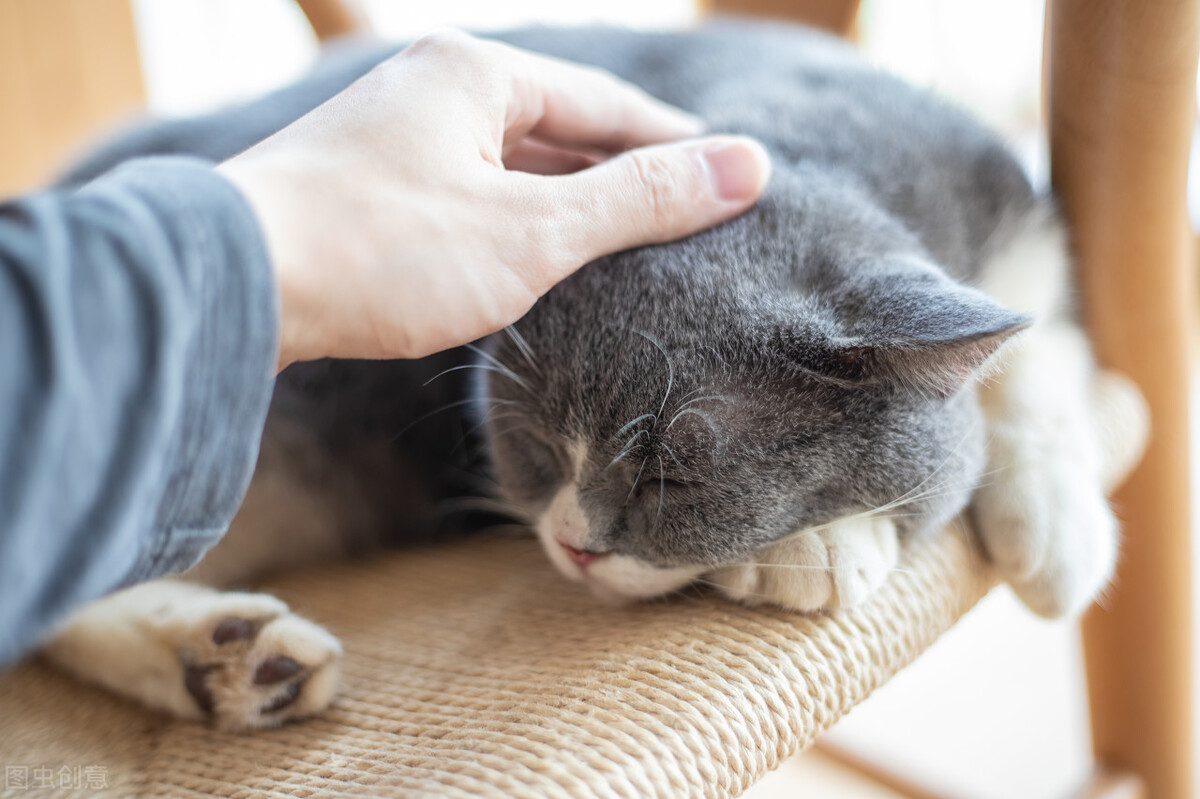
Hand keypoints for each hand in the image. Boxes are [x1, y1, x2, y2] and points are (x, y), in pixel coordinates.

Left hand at [218, 30, 770, 367]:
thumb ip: (640, 199)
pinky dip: (509, 221)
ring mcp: (390, 137)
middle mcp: (430, 88)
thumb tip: (749, 167)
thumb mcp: (535, 229)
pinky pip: (463, 194)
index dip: (673, 141)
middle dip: (619, 171)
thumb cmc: (384, 250)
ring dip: (563, 200)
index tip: (727, 174)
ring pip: (505, 164)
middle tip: (682, 213)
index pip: (606, 103)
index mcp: (477, 73)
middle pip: (555, 127)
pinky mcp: (361, 187)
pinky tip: (526, 258)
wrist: (236, 283)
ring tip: (619, 242)